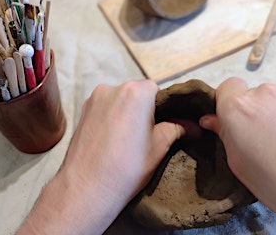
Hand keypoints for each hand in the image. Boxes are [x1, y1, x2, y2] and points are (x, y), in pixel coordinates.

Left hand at [19, 80, 199, 234]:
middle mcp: (112, 88)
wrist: (86, 187)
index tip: (162, 126)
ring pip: (118, 101)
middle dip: (143, 110)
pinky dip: (110, 119)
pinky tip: (111, 141)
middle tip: (145, 136)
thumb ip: (176, 129)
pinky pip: (103, 109)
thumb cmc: (126, 168)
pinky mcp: (81, 112)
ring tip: (126, 141)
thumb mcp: (159, 147)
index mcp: (136, 92)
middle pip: (136, 93)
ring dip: (125, 114)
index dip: (162, 108)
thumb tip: (193, 126)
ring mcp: (93, 99)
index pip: (157, 90)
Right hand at [199, 77, 275, 233]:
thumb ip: (225, 134)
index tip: (235, 121)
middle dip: (256, 112)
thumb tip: (213, 119)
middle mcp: (265, 93)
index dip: (228, 104)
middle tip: (265, 140)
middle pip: (254, 95)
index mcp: (238, 109)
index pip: (226, 88)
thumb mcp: (239, 164)